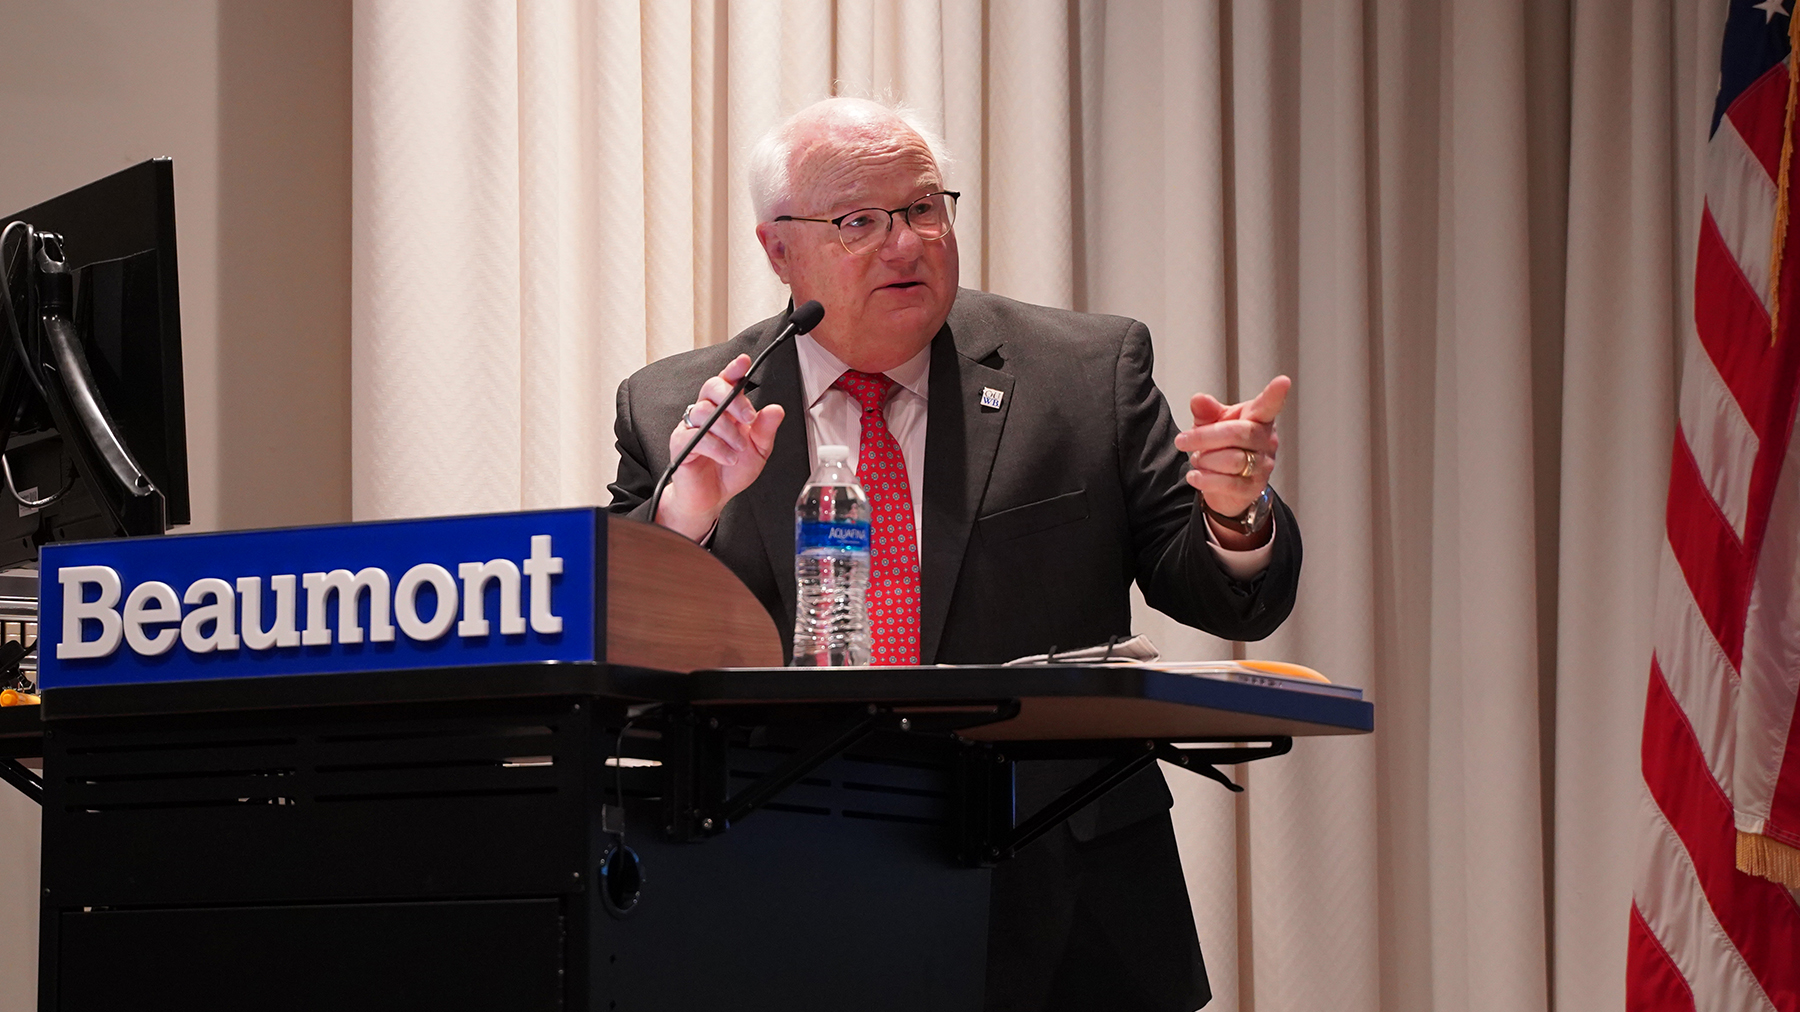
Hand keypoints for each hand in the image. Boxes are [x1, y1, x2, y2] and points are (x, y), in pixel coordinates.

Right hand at [655, 354, 785, 540]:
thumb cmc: (731, 471)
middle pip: (712, 386)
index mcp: (726, 410)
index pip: (727, 381)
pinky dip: (718, 448)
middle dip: (733, 399)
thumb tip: (776, 409)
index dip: (733, 369)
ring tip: (738, 449)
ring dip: (728, 430)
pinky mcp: (680, 443)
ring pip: (705, 411)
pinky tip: (728, 457)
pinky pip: (696, 436)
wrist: (712, 498)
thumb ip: (766, 430)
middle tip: (748, 419)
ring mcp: (691, 426)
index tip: (743, 362)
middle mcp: (707, 413)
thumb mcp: (758, 451)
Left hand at [1173, 375, 1288, 518]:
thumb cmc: (1222, 445)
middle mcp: (1266, 441)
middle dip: (1204, 437)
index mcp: (1258, 419)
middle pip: (1238, 434)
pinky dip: (1206, 479)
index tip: (1283, 381)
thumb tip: (1198, 399)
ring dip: (1205, 459)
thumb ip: (1207, 411)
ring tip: (1197, 459)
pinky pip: (1229, 484)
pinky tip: (1195, 476)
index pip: (1268, 406)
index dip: (1275, 395)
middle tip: (1181, 440)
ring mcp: (1263, 465)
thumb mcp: (1211, 423)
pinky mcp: (1254, 488)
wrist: (1225, 485)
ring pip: (1232, 460)